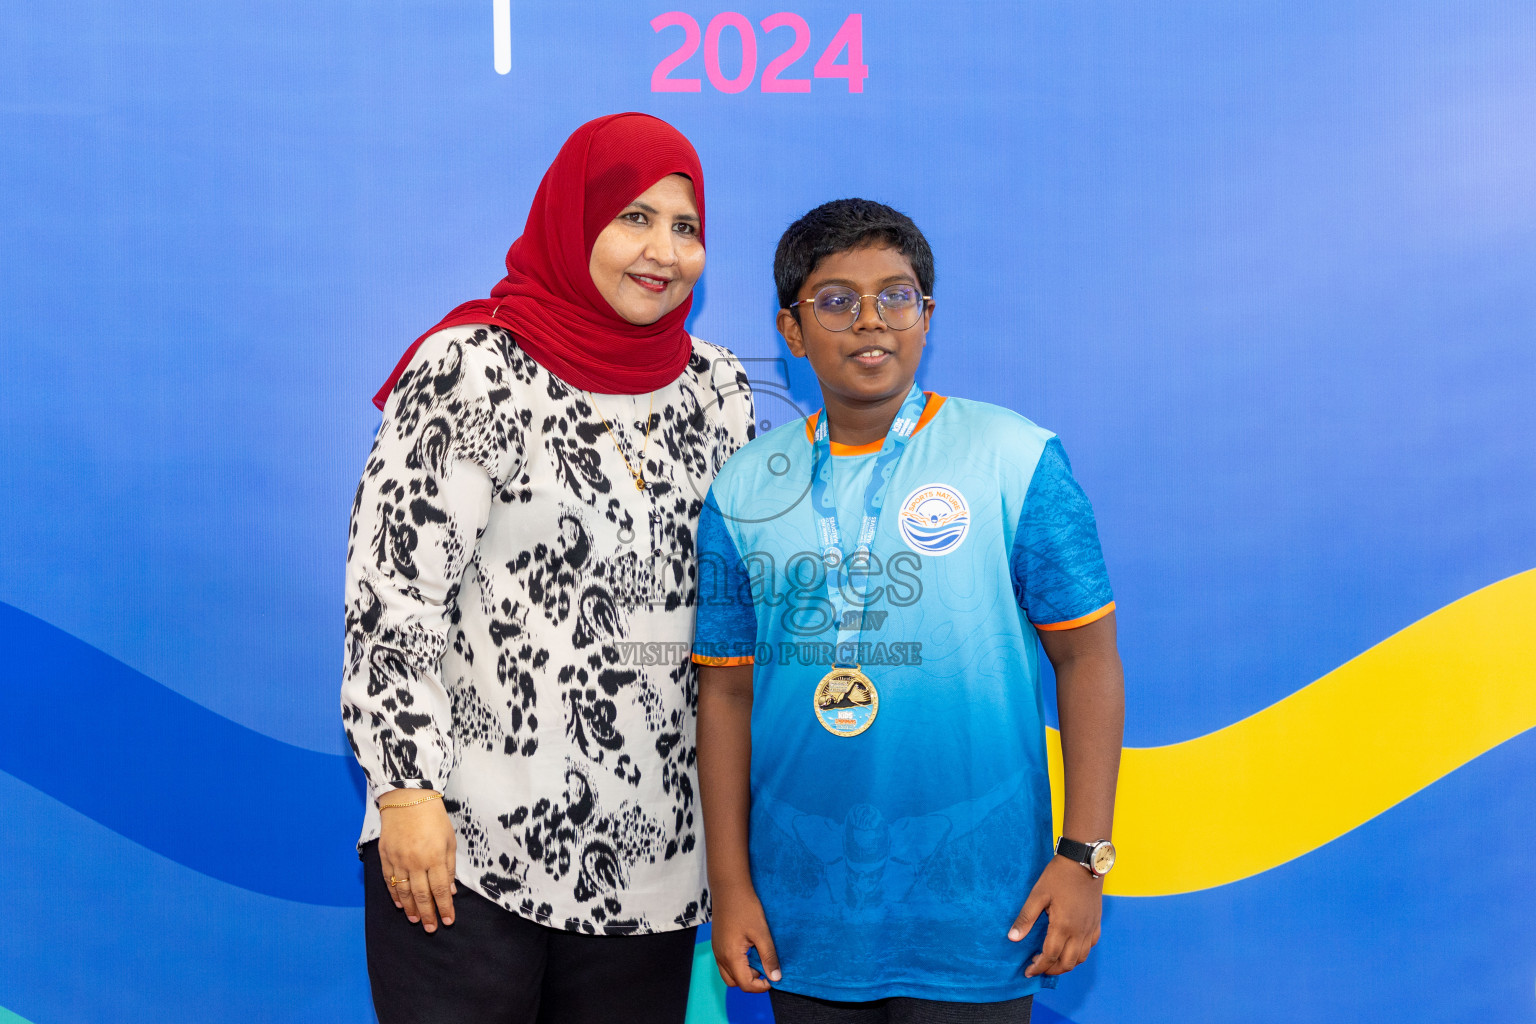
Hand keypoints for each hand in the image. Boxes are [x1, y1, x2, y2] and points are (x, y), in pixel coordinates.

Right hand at [376, 790, 457, 932]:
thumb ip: (449, 867)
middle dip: (428, 915)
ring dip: (410, 908)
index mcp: (435, 857)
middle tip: (431, 928)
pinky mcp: (385, 856)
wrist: (408, 798)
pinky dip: (394, 894)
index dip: (444, 908)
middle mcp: (415, 862)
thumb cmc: (434, 818)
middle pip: (421, 895)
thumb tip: (449, 891)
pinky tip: (400, 904)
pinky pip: (389, 880)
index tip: (448, 920)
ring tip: (415, 920)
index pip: (440, 890)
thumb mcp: (449, 840)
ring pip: (403, 891)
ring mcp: (398, 860)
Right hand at [710, 883, 781, 992]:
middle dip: (752, 980)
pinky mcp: (717, 943)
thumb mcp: (762, 933)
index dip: (762, 986)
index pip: (745, 984)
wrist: (729, 888)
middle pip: (735, 982)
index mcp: (731, 956)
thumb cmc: (746, 908)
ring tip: (757, 956)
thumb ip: (768, 957)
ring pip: (729, 974)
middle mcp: (720, 957)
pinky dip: (738, 964)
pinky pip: (726, 963)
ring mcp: (716, 950)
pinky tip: (749, 949)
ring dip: (744, 972)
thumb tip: (776, 977)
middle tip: (765, 966)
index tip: (774, 975)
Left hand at [1010, 855, 1102, 976]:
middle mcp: (1080, 931)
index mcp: (1063, 926)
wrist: (1084, 861)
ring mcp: (1090, 928)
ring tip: (1052, 960)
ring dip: (1066, 964)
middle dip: (1052, 970)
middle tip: (1038, 967)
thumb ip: (1026, 918)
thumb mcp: (1038, 894)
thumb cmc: (1058, 876)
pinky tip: (1070, 948)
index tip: (1028, 971)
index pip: (1050, 956)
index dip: (1038, 967)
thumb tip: (1013, 938)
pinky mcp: (1097, 922)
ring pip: (1081, 958)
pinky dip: (1080, 953)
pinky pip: (1090, 946)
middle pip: (1068, 963)